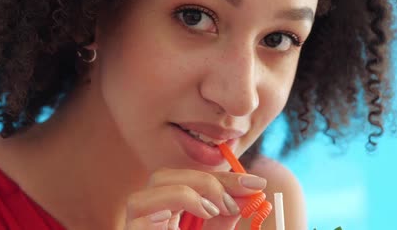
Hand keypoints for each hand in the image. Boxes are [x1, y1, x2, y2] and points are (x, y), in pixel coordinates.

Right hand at [124, 168, 266, 229]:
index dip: (223, 178)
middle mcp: (152, 216)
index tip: (257, 183)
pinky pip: (144, 201)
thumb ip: (224, 220)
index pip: (191, 183)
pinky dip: (181, 196)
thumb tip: (249, 193)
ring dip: (196, 185)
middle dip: (211, 178)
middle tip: (242, 194)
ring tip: (221, 207)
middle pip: (171, 174)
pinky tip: (205, 211)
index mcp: (169, 217)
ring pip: (157, 180)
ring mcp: (140, 222)